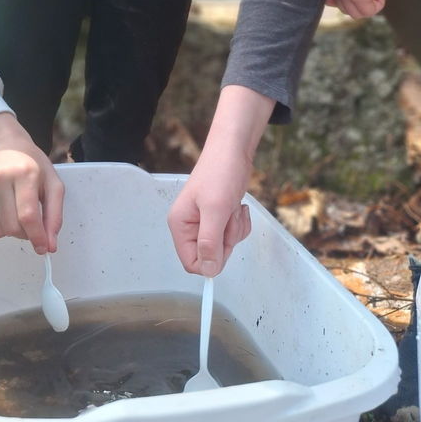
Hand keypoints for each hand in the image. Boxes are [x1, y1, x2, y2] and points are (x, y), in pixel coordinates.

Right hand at [0, 112, 63, 251]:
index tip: (43, 248)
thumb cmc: (32, 166)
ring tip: (14, 212)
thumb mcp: (52, 183)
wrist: (3, 145)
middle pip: (11, 227)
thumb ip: (55, 215)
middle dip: (24, 233)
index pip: (28, 216)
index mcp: (24, 172)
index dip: (37, 237)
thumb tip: (50, 246)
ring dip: (9, 230)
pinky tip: (0, 209)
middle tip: (29, 222)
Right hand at [168, 161, 251, 275]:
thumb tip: (208, 271)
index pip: (191, 262)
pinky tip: (238, 206)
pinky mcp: (220, 216)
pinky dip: (240, 223)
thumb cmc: (221, 174)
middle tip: (229, 217)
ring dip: (234, 229)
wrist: (233, 150)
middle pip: (210, 255)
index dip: (210, 260)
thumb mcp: (215, 210)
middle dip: (226, 239)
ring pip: (224, 245)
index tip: (224, 243)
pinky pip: (232, 234)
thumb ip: (210, 242)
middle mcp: (190, 226)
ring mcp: (205, 221)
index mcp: (180, 225)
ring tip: (232, 207)